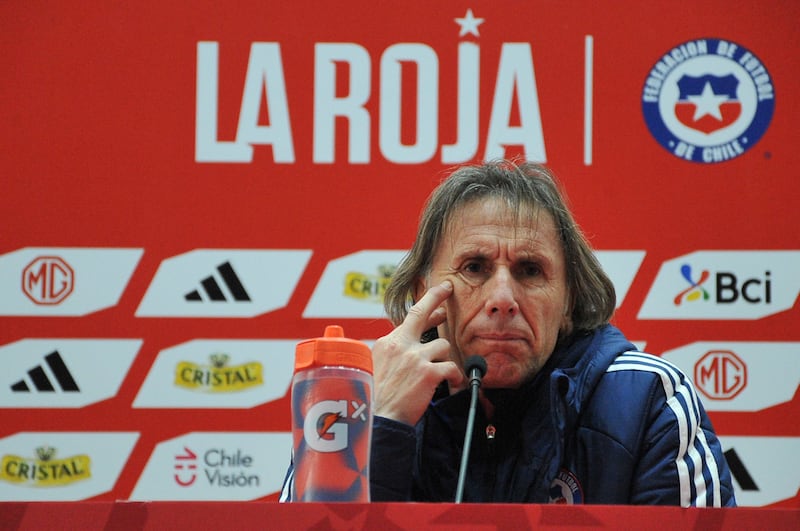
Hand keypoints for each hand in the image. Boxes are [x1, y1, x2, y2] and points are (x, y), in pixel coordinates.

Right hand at [372, 281, 464, 425]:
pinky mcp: (428, 372)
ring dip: (445, 359)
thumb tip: (405, 348)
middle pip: (421, 312)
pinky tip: (453, 383)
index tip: (437, 301)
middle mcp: (400, 345)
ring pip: (443, 345)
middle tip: (448, 289)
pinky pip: (451, 368)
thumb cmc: (375, 399)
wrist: (377, 418)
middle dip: (436, 297)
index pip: (409, 319)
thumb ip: (391, 355)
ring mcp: (415, 357)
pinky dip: (455, 377)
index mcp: (387, 343)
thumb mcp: (374, 368)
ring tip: (445, 374)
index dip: (426, 307)